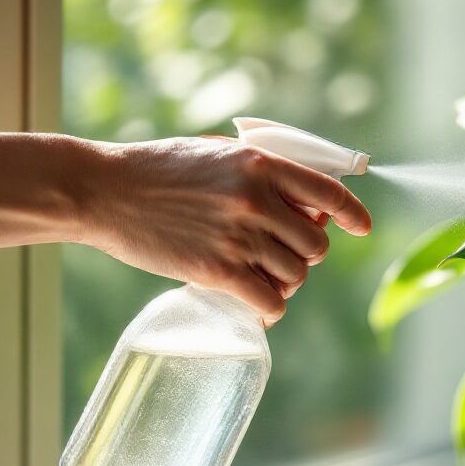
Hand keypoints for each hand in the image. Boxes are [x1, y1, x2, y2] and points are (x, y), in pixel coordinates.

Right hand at [74, 136, 371, 325]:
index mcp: (260, 163)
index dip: (352, 214)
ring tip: (262, 279)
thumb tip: (305, 205)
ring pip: (296, 275)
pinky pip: (270, 302)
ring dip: (286, 283)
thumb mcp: (216, 154)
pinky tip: (259, 309)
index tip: (361, 228)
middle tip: (280, 257)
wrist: (103, 191)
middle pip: (315, 244)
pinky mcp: (217, 270)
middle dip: (305, 256)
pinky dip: (270, 311)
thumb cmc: (157, 171)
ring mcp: (238, 235)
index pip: (328, 192)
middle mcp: (256, 198)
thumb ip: (260, 173)